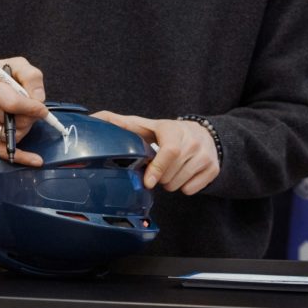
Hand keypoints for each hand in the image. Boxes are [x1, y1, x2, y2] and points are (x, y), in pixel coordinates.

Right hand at [0, 57, 49, 166]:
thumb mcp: (17, 65)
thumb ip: (32, 77)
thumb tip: (39, 100)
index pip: (12, 103)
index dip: (32, 108)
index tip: (42, 109)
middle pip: (12, 122)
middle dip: (29, 118)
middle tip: (32, 111)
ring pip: (10, 136)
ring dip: (23, 129)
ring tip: (21, 116)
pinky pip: (1, 151)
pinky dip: (21, 156)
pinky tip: (35, 159)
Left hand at [92, 112, 219, 194]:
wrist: (205, 134)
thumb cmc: (169, 132)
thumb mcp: (148, 126)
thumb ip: (122, 124)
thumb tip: (94, 118)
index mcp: (174, 131)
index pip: (169, 152)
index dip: (158, 168)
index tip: (148, 182)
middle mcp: (193, 143)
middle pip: (170, 175)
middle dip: (159, 177)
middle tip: (157, 168)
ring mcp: (205, 157)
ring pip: (179, 185)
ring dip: (169, 183)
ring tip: (170, 169)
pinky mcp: (213, 169)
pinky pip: (192, 190)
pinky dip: (184, 187)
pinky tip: (182, 174)